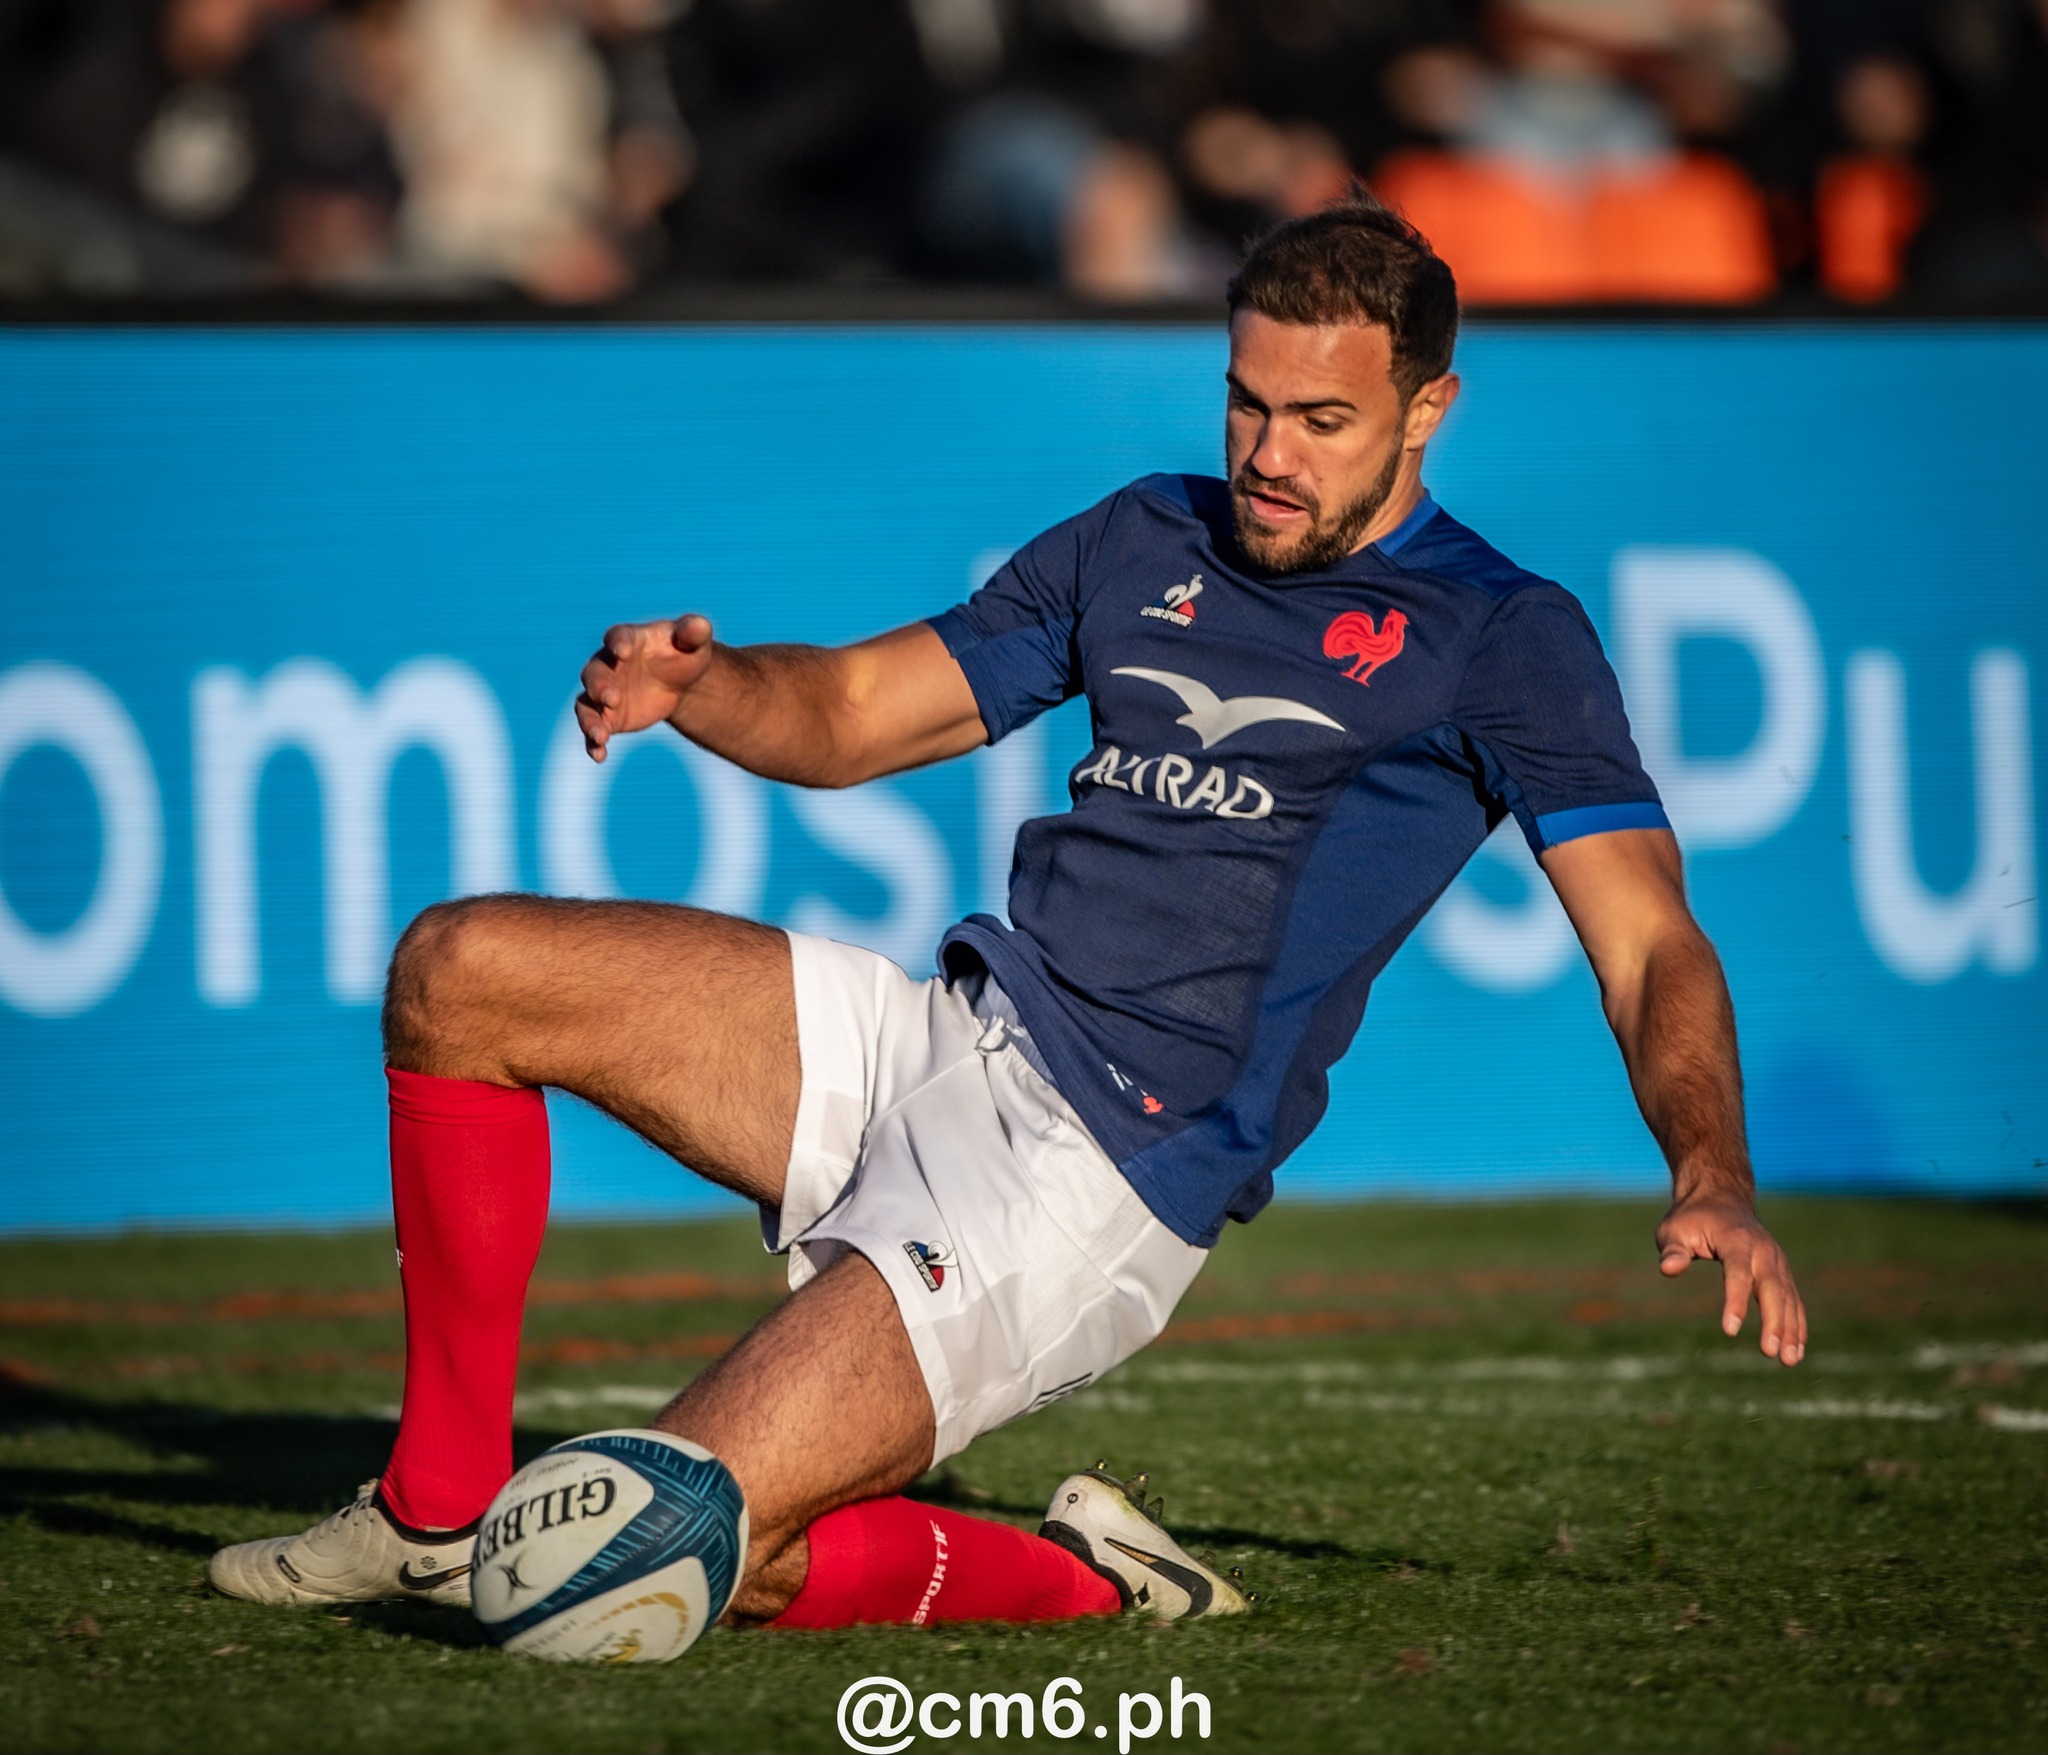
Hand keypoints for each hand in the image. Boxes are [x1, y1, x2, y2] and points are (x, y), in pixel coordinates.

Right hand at [575, 615, 714, 762]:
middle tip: (610, 698)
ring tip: (599, 735)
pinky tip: (599, 756)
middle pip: (594, 674)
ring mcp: (604, 693)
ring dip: (589, 720)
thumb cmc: (682, 654)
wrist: (679, 683)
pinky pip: (595, 730)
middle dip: (599, 686)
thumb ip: (694, 633)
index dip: (617, 643)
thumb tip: (699, 625)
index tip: (623, 652)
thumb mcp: (694, 642)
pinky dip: (593, 743)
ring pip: (587, 705)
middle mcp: (608, 666)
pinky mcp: (608, 717)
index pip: (616, 637)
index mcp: (627, 640)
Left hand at [1656, 1195, 1806, 1365]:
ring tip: (1788, 1361)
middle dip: (1773, 1321)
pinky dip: (1796, 1323)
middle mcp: (1762, 1250)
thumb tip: (1669, 1269)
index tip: (1729, 1330)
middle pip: (1771, 1288)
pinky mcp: (1781, 1271)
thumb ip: (1673, 1250)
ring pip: (1787, 1297)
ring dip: (1790, 1329)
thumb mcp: (1674, 1230)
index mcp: (1736, 1239)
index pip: (1738, 1273)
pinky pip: (1792, 1299)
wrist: (1720, 1198)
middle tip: (1770, 1353)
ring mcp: (1776, 1260)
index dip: (1735, 1301)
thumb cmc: (1691, 1219)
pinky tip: (1795, 1350)